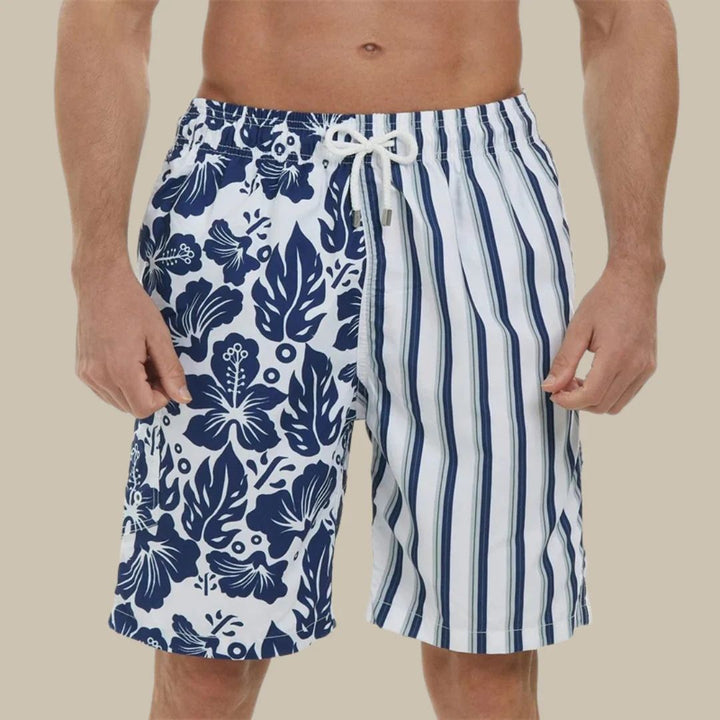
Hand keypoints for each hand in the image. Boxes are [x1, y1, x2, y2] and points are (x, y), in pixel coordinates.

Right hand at [73, 256, 190, 417]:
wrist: (101, 284)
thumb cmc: (133, 306)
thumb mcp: (160, 337)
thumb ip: (172, 371)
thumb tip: (184, 398)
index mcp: (120, 370)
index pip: (144, 409)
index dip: (161, 397)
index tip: (165, 374)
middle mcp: (99, 377)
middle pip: (131, 408)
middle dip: (149, 393)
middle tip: (153, 363)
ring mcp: (87, 375)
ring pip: (118, 402)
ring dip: (134, 389)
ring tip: (139, 359)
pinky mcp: (82, 370)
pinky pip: (105, 391)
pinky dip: (120, 383)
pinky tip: (125, 359)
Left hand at [541, 258, 662, 414]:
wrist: (634, 282)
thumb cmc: (604, 300)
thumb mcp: (577, 328)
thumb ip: (564, 361)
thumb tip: (549, 387)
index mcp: (617, 356)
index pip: (590, 396)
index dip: (568, 401)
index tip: (553, 393)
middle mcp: (636, 366)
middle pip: (602, 405)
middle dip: (578, 401)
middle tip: (562, 384)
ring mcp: (646, 368)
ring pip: (616, 405)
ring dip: (593, 400)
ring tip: (577, 380)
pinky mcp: (649, 366)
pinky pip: (627, 393)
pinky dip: (608, 393)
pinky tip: (594, 376)